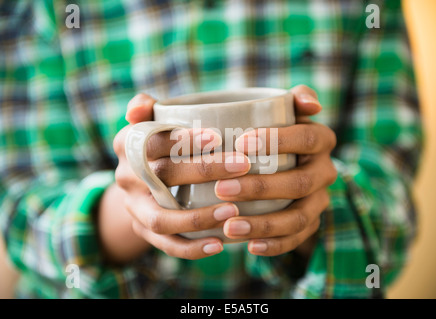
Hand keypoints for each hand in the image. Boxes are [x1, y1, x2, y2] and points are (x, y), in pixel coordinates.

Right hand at [109, 94, 251, 259]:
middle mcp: (126, 176)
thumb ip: (147, 107)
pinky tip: (219, 244)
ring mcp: (134, 207)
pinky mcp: (144, 231)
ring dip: (198, 217)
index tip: (218, 136)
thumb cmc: (159, 144)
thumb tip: (139, 105)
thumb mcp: (150, 122)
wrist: (140, 182)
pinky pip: (167, 245)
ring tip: (232, 211)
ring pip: (162, 218)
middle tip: (243, 165)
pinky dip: (192, 248)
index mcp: (128, 144)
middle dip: (205, 170)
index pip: (154, 139)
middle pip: (163, 175)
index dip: (184, 139)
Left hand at [216, 85, 337, 256]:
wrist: (283, 160)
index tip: (240, 143)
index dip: (277, 140)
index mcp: (322, 141)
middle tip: (222, 188)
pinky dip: (274, 245)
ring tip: (229, 227)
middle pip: (300, 183)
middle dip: (261, 187)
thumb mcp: (284, 110)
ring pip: (298, 217)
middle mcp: (325, 172)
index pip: (307, 138)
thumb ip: (296, 98)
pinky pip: (296, 239)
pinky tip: (249, 247)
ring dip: (263, 224)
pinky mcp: (310, 224)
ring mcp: (318, 201)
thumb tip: (312, 104)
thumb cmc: (273, 131)